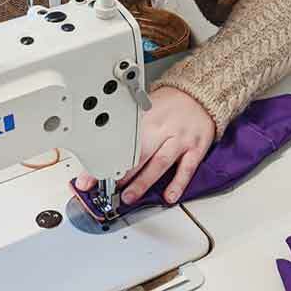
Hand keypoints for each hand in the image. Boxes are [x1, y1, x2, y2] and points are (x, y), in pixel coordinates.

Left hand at [75, 86, 214, 204]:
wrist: (201, 94)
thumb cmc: (171, 104)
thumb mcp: (146, 109)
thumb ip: (130, 129)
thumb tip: (104, 152)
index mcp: (146, 118)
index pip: (121, 141)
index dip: (105, 159)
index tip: (90, 176)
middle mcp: (162, 128)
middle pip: (139, 152)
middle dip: (122, 172)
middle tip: (108, 187)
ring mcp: (180, 139)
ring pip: (159, 162)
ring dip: (143, 181)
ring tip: (129, 196)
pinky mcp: (196, 148)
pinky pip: (186, 168)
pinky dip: (177, 183)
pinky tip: (169, 196)